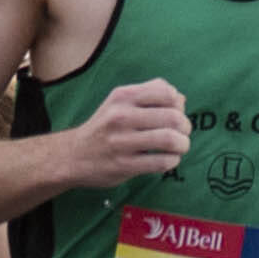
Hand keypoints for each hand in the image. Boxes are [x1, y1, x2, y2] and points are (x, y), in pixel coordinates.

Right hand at [68, 78, 193, 185]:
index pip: (167, 93)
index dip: (179, 105)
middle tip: (182, 134)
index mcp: (122, 97)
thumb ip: (150, 94)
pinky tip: (167, 160)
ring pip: (169, 140)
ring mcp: (121, 141)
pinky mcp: (123, 164)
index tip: (175, 114)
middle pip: (173, 117)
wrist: (73, 156)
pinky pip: (161, 162)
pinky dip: (172, 161)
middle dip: (186, 127)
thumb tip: (181, 99)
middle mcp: (120, 116)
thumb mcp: (120, 102)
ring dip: (182, 145)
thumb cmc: (105, 127)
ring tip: (178, 147)